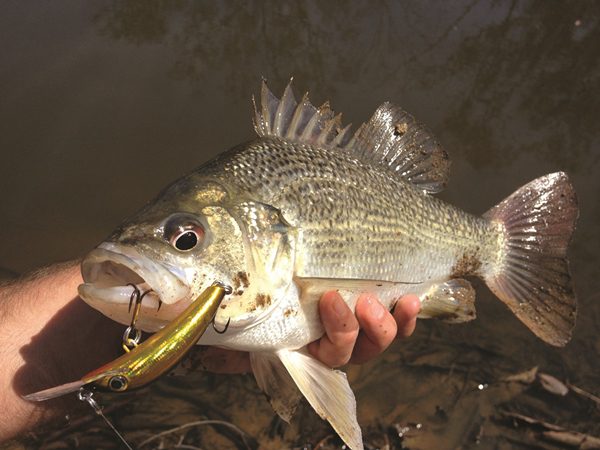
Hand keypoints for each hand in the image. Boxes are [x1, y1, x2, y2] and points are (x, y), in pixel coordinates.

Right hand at [198, 291, 419, 371]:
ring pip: (373, 341)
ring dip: (382, 324)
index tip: (330, 303)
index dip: (335, 337)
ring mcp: (345, 327)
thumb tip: (210, 326)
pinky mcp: (362, 308)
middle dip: (352, 330)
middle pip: (350, 352)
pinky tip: (409, 301)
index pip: (323, 358)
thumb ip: (228, 322)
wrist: (245, 283)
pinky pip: (390, 322)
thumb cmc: (240, 298)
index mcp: (296, 348)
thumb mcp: (233, 310)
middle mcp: (322, 343)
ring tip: (383, 299)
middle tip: (350, 301)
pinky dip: (403, 317)